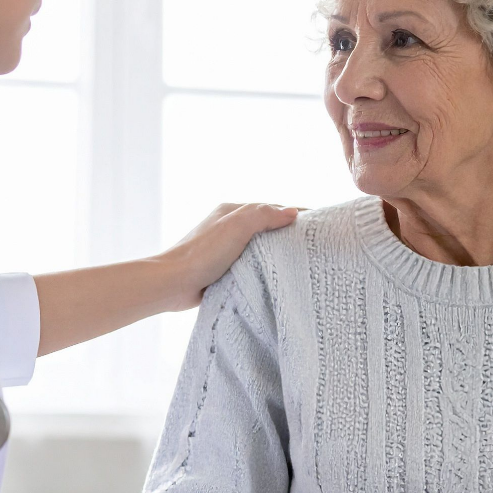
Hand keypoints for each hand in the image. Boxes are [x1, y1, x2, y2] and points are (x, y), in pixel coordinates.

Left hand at [160, 203, 302, 311]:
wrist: (173, 284)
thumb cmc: (203, 253)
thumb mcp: (236, 226)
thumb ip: (264, 215)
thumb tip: (292, 212)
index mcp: (231, 212)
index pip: (270, 208)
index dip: (294, 213)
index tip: (319, 222)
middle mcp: (229, 228)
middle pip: (266, 227)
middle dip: (288, 233)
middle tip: (316, 245)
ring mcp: (226, 250)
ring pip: (260, 248)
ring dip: (278, 254)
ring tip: (302, 262)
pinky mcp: (224, 270)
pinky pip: (251, 266)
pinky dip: (265, 269)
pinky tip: (277, 279)